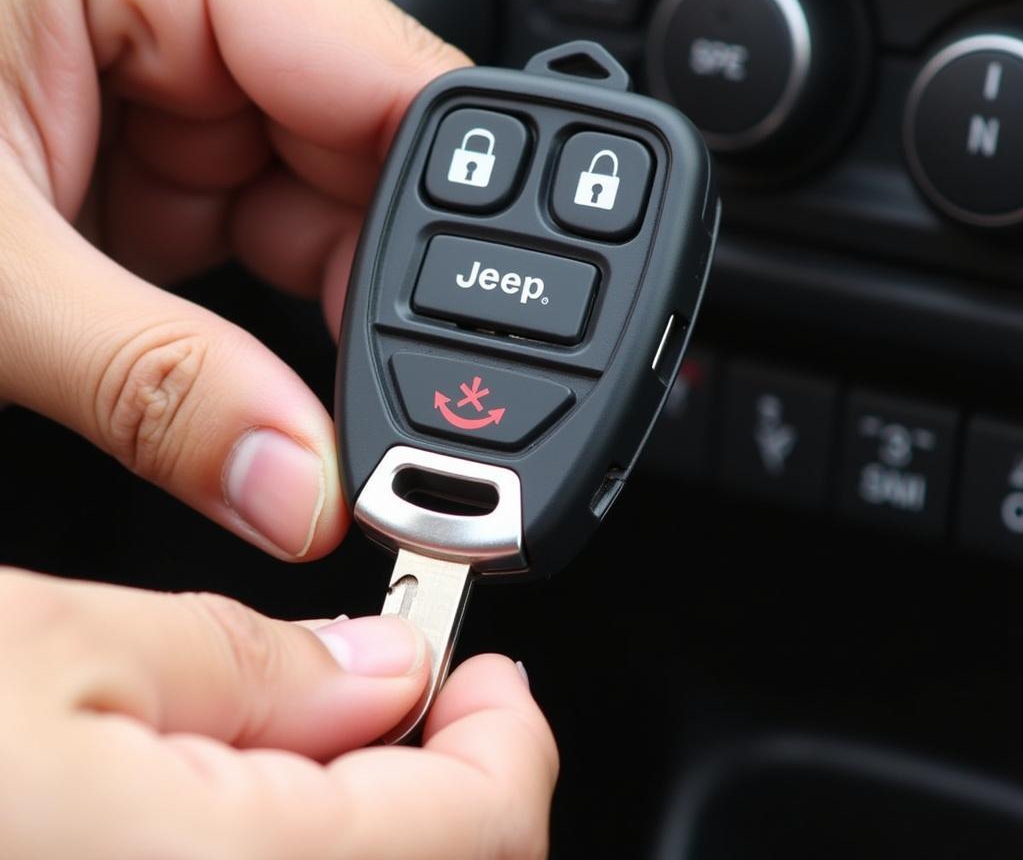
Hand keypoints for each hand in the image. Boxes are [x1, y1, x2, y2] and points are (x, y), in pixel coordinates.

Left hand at [0, 0, 469, 558]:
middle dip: (380, 292)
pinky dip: (258, 320)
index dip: (450, 219)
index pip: (382, 72)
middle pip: (361, 152)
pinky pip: (249, 236)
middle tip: (391, 419)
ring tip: (307, 415)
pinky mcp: (141, 148)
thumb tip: (295, 483)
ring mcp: (167, 76)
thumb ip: (150, 383)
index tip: (474, 355)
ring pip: (312, 209)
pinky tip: (255, 377)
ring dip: (316, 319)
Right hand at [0, 569, 557, 858]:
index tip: (486, 674)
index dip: (509, 735)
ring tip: (299, 732)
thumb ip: (246, 660)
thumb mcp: (53, 645)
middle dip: (442, 774)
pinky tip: (237, 788)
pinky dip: (298, 837)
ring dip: (377, 810)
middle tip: (389, 692)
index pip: (483, 829)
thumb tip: (379, 667)